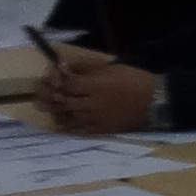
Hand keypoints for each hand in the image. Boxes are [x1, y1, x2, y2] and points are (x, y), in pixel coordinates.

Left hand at [39, 55, 156, 133]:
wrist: (153, 101)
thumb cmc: (134, 79)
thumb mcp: (110, 67)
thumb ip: (86, 67)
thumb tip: (65, 68)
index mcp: (95, 85)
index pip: (66, 84)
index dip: (54, 80)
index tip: (50, 77)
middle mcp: (91, 103)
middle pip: (62, 101)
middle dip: (49, 96)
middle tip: (41, 92)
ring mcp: (95, 118)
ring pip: (67, 116)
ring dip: (55, 110)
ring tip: (50, 106)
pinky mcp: (100, 129)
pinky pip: (77, 129)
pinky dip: (66, 124)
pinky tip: (61, 121)